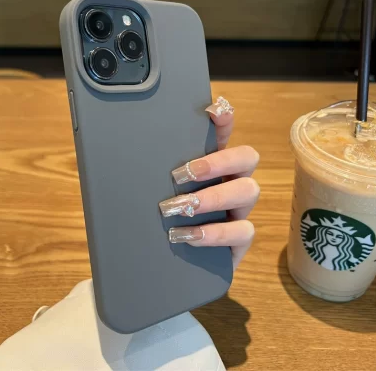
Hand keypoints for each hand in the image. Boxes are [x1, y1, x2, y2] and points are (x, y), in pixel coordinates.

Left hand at [159, 96, 259, 269]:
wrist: (164, 265)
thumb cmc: (157, 223)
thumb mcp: (152, 194)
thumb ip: (150, 174)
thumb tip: (125, 148)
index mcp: (210, 166)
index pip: (224, 135)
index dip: (224, 120)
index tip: (212, 110)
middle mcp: (229, 182)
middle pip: (247, 157)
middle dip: (218, 161)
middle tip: (182, 173)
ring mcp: (238, 211)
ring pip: (249, 191)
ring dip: (213, 197)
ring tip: (178, 208)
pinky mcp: (239, 241)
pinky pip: (243, 232)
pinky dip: (214, 233)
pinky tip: (188, 236)